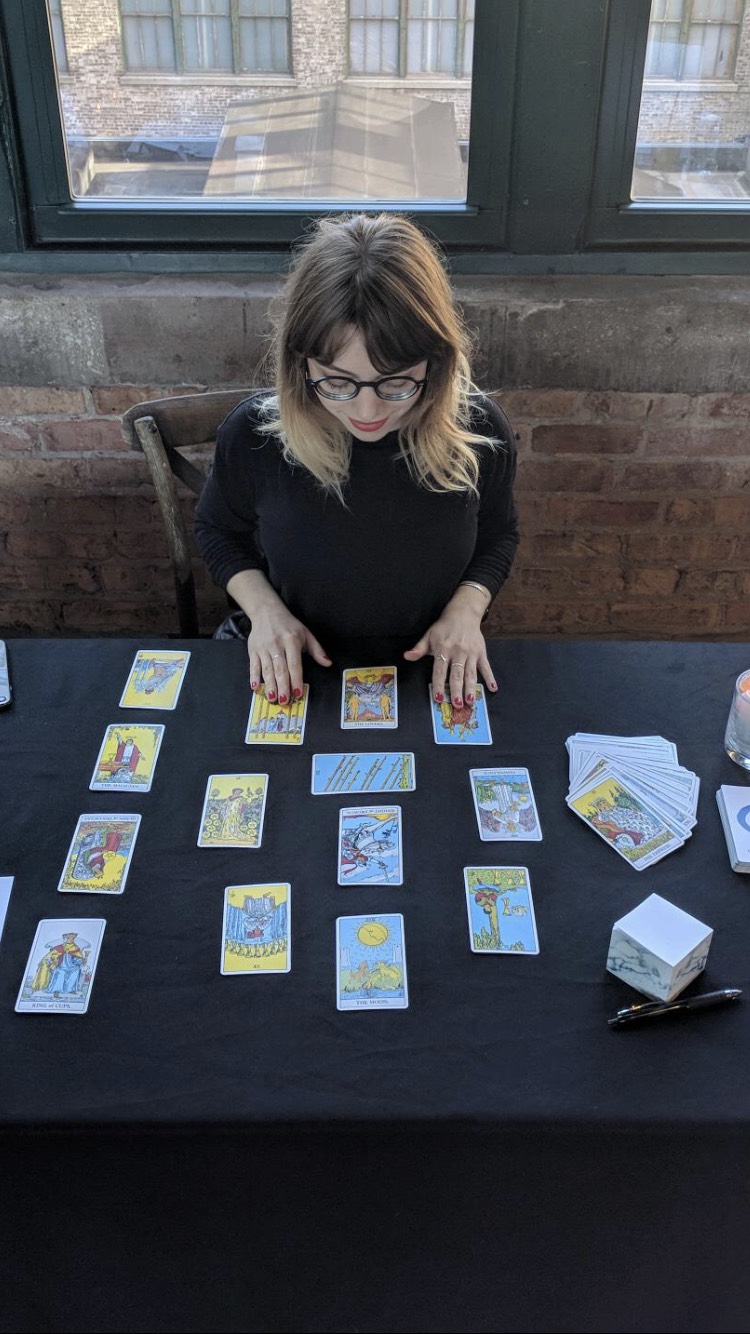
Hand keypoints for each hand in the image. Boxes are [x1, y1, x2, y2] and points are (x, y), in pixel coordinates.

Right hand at [247, 606, 330, 702]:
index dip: (296, 679)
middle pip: (280, 669)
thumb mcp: (306, 634)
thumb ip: (317, 650)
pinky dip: (253, 676)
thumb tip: (328, 664)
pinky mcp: (253, 650)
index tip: (298, 693)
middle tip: (285, 701)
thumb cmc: (289, 626)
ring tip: (272, 698)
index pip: (294, 663)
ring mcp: (263, 648)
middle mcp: (277, 645)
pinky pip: (253, 665)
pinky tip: (255, 687)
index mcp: (292, 641)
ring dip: (269, 685)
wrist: (266, 612)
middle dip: (282, 686)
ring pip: (267, 669)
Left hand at [403, 589, 496, 705]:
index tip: (438, 698)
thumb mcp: (429, 635)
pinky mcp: (481, 652)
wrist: (463, 613)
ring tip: (471, 701)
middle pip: (457, 675)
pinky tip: (493, 688)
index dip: (439, 685)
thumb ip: (419, 649)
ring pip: (471, 673)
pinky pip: (486, 666)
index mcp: (443, 649)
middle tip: (457, 704)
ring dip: (471, 688)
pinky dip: (490, 677)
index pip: (440, 671)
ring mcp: (471, 653)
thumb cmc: (443, 627)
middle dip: (457, 690)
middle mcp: (458, 652)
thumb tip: (407, 656)